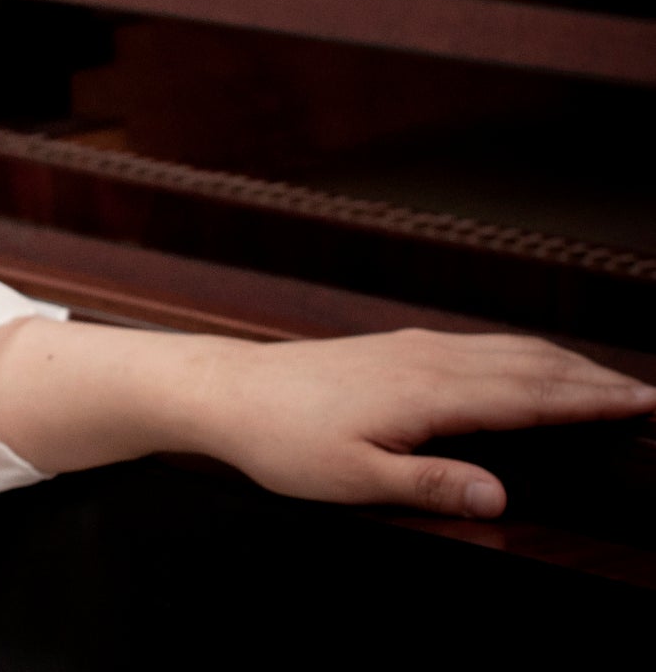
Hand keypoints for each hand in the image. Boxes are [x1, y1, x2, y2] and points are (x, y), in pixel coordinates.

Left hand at [191, 329, 655, 517]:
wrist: (226, 391)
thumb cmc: (282, 440)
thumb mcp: (353, 479)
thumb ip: (430, 484)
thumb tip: (501, 494)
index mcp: (429, 392)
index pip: (531, 395)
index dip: (594, 402)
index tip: (647, 405)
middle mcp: (428, 359)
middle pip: (531, 364)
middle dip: (594, 379)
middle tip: (649, 396)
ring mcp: (412, 347)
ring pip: (506, 348)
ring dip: (562, 362)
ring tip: (607, 381)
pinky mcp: (396, 346)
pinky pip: (478, 345)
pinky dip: (522, 355)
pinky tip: (529, 367)